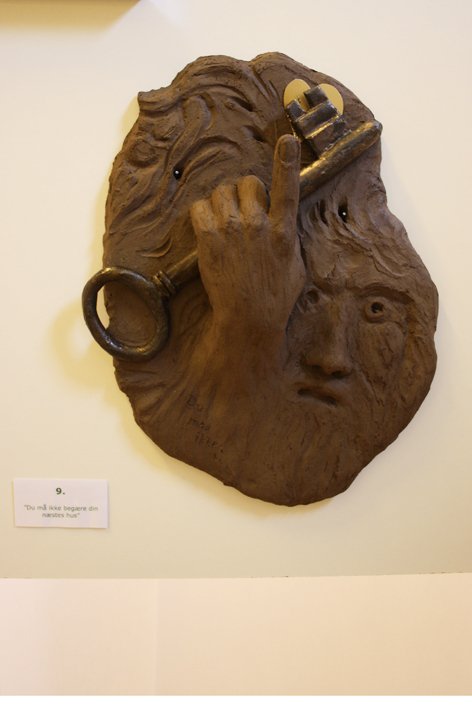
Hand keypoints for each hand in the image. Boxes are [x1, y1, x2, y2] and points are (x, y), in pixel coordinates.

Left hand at [190, 134, 304, 342]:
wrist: (248, 319)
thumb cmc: (275, 298)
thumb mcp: (295, 267)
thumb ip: (289, 241)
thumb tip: (285, 227)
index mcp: (283, 231)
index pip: (288, 189)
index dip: (286, 162)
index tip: (287, 141)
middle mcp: (259, 225)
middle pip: (248, 183)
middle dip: (244, 192)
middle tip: (241, 211)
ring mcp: (233, 231)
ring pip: (222, 191)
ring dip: (221, 202)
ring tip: (223, 222)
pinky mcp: (210, 239)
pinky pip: (199, 207)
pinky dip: (201, 213)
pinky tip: (207, 229)